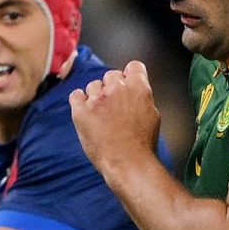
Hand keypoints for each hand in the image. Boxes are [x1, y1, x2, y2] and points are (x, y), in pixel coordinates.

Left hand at [69, 62, 162, 180]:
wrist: (128, 162)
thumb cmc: (143, 144)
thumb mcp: (152, 116)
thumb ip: (143, 98)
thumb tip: (136, 93)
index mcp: (138, 88)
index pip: (134, 67)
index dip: (130, 75)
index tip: (128, 83)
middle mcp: (117, 89)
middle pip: (111, 75)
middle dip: (112, 87)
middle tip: (114, 105)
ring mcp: (97, 99)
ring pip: (93, 85)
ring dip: (96, 96)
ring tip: (101, 116)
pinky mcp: (81, 111)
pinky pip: (75, 95)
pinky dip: (79, 101)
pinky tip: (86, 112)